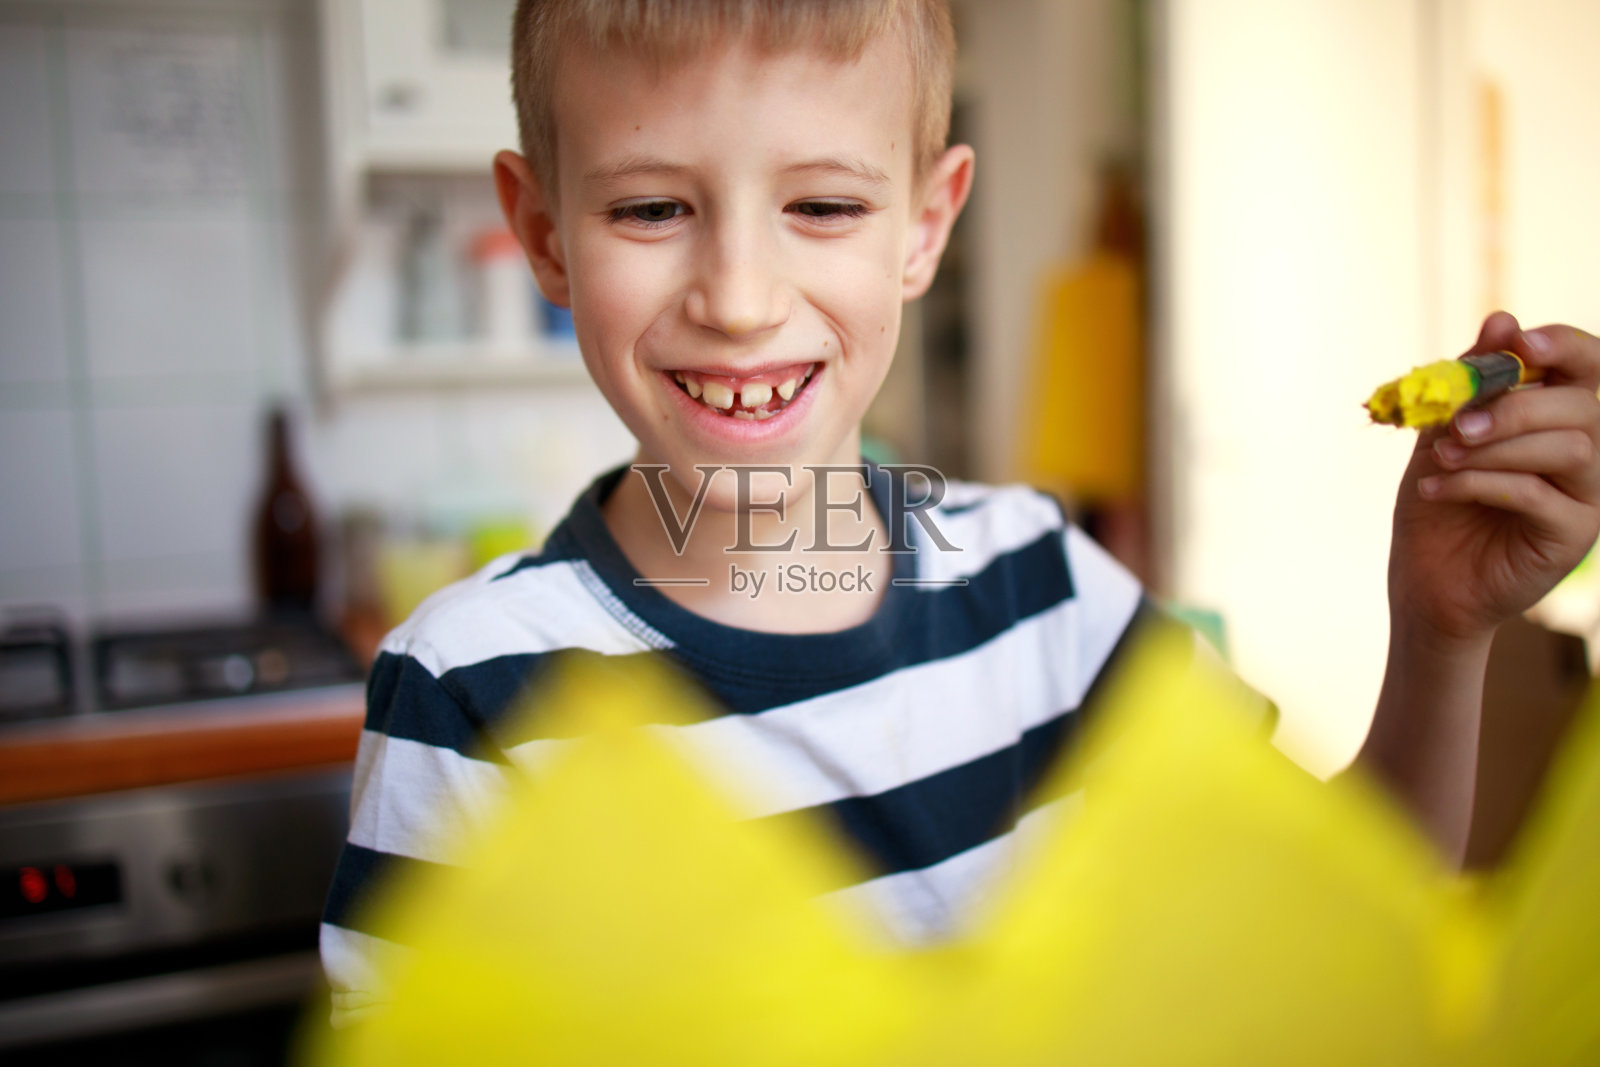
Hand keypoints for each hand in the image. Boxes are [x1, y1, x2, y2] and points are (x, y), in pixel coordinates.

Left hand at [1388, 311, 1599, 644]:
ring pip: (1572, 447)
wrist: (1424, 582)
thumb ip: (1470, 383)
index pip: (1587, 366)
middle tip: (1457, 422)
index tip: (1519, 342)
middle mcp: (1585, 452)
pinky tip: (1434, 489)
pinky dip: (1481, 484)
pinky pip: (1540, 495)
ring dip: (1496, 446)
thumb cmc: (1437, 501)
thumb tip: (1502, 318)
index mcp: (1556, 418)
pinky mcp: (1573, 536)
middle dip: (1517, 405)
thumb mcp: (1440, 433)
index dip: (1564, 346)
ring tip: (1441, 456)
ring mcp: (1586, 496)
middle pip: (1583, 405)